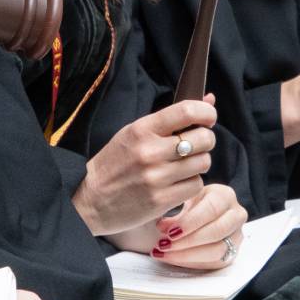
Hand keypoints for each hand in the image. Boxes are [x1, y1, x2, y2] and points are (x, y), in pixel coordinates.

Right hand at [73, 98, 217, 235]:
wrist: (90, 201)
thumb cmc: (114, 164)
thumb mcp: (134, 134)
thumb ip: (170, 119)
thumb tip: (209, 99)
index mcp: (141, 129)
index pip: (186, 111)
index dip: (206, 112)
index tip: (208, 117)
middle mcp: (150, 152)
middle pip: (204, 138)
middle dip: (205, 140)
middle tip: (196, 145)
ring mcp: (156, 177)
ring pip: (204, 163)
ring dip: (198, 164)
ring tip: (182, 166)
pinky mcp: (161, 200)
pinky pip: (196, 185)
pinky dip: (191, 184)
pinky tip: (177, 183)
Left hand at [110, 183, 246, 267]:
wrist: (192, 219)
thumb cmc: (184, 206)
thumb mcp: (179, 202)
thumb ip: (171, 211)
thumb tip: (162, 226)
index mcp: (224, 195)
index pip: (211, 209)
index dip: (189, 222)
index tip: (168, 231)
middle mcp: (236, 214)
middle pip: (216, 231)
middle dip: (187, 241)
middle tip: (163, 244)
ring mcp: (236, 235)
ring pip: (217, 250)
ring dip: (187, 254)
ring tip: (163, 253)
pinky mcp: (231, 253)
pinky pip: (214, 263)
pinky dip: (190, 262)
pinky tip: (171, 258)